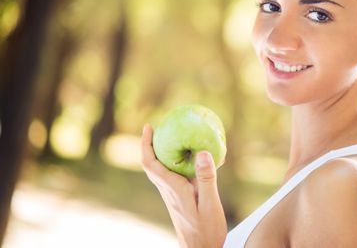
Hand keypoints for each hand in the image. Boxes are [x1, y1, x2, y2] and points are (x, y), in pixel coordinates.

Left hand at [141, 124, 226, 247]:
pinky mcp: (180, 198)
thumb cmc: (206, 231)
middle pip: (153, 164)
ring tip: (177, 136)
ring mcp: (173, 195)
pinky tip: (196, 158)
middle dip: (152, 143)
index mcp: (173, 190)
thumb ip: (206, 178)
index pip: (151, 164)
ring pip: (162, 169)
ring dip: (164, 152)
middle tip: (160, 126)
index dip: (146, 144)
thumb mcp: (210, 203)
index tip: (149, 126)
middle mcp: (169, 191)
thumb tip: (202, 151)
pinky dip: (179, 162)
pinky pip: (175, 175)